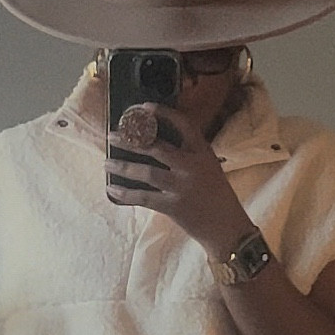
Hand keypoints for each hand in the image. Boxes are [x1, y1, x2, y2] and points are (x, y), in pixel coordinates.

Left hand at [106, 104, 249, 256]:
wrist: (227, 228)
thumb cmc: (217, 197)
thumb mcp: (209, 168)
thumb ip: (189, 156)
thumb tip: (156, 146)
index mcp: (203, 152)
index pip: (183, 124)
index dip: (163, 113)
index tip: (144, 107)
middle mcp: (192, 166)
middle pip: (158, 147)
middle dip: (132, 139)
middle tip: (113, 135)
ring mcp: (182, 187)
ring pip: (147, 172)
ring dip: (124, 166)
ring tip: (107, 162)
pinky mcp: (174, 207)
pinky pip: (144, 198)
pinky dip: (126, 193)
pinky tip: (112, 189)